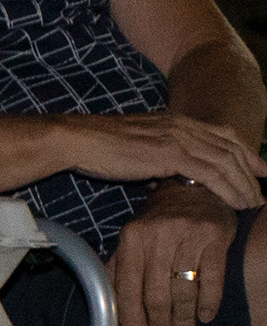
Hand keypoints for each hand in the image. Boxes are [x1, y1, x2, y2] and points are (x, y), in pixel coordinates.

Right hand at [65, 111, 262, 209]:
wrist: (77, 140)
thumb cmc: (97, 147)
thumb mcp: (136, 146)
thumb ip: (156, 155)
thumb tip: (162, 174)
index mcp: (176, 121)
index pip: (222, 134)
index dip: (245, 152)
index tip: (258, 169)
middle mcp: (183, 126)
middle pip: (231, 147)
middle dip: (252, 170)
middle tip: (263, 190)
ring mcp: (179, 138)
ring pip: (226, 161)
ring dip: (245, 184)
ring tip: (254, 203)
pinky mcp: (171, 154)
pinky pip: (211, 173)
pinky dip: (228, 188)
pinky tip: (236, 202)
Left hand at [109, 184, 236, 325]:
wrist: (194, 188)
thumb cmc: (159, 220)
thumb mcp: (132, 237)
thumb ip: (119, 266)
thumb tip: (108, 304)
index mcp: (131, 238)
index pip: (127, 287)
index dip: (131, 318)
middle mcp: (157, 236)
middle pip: (156, 293)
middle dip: (159, 324)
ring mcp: (188, 236)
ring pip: (183, 289)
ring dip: (183, 320)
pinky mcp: (215, 237)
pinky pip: (213, 277)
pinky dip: (209, 301)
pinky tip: (205, 317)